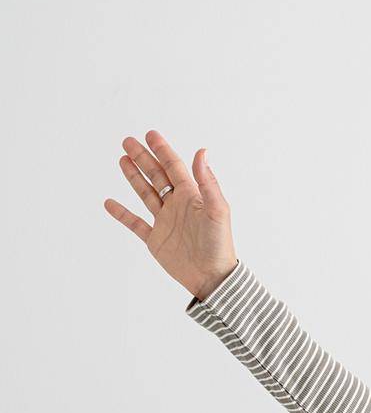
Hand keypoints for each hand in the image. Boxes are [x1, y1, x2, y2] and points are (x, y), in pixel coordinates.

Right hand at [103, 129, 236, 301]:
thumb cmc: (219, 244)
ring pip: (147, 194)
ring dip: (134, 177)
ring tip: (122, 159)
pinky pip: (135, 224)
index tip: (151, 134)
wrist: (212, 277)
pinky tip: (109, 202)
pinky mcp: (156, 240)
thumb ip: (208, 182)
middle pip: (157, 176)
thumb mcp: (217, 210)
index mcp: (193, 197)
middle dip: (143, 158)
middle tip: (128, 141)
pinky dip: (122, 214)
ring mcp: (165, 222)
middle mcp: (178, 206)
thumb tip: (201, 152)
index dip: (163, 150)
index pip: (175, 168)